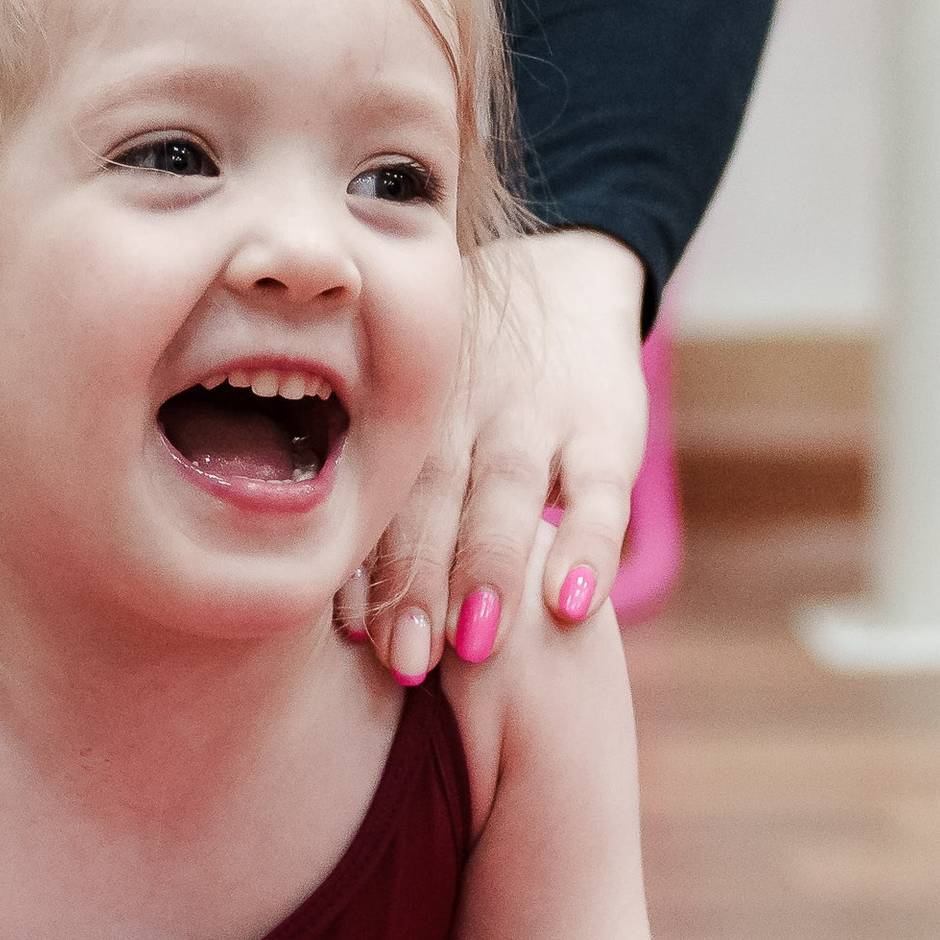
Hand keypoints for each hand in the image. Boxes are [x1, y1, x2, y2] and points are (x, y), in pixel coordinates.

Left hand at [341, 226, 648, 679]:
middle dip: (417, 580)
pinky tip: (571, 606)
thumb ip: (383, 500)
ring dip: (492, 567)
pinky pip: (602, 489)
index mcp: (404, 420)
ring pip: (507, 491)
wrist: (565, 280)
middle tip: (404, 659)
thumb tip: (332, 622)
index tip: (347, 632)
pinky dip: (589, 547)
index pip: (377, 493)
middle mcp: (461, 414)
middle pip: (433, 497)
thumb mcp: (418, 420)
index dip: (363, 561)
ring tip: (476, 644)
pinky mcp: (606, 426)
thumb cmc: (464, 394)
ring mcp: (535, 417)